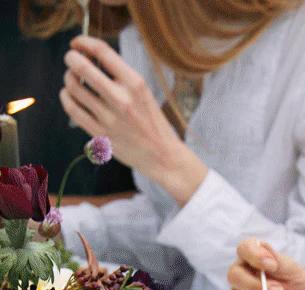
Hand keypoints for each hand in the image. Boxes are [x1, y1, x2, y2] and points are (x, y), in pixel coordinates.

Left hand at [60, 36, 205, 203]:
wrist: (163, 156)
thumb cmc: (152, 122)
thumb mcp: (143, 92)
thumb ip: (120, 76)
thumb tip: (90, 58)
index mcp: (135, 83)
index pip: (102, 52)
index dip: (84, 42)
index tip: (78, 44)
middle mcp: (121, 99)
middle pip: (83, 67)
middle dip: (71, 58)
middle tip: (71, 59)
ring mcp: (109, 118)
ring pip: (74, 87)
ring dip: (68, 78)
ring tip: (72, 79)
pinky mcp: (100, 134)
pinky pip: (73, 109)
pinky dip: (66, 97)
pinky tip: (68, 95)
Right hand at [228, 238, 304, 289]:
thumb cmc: (298, 284)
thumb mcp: (293, 270)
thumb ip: (278, 259)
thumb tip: (263, 247)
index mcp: (253, 256)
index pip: (243, 248)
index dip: (254, 256)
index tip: (273, 265)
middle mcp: (242, 273)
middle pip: (233, 276)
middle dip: (257, 286)